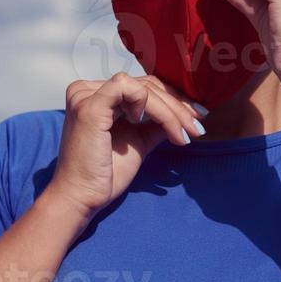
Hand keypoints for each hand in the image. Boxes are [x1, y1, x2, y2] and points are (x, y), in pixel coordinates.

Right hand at [46, 73, 206, 219]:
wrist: (83, 197)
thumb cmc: (105, 173)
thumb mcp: (138, 142)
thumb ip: (155, 124)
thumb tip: (186, 113)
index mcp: (96, 95)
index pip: (142, 86)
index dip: (173, 100)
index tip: (196, 119)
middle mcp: (87, 89)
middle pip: (146, 84)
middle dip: (177, 106)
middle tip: (197, 127)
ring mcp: (86, 95)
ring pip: (143, 87)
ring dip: (171, 110)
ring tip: (185, 134)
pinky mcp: (90, 106)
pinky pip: (132, 91)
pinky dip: (153, 107)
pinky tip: (160, 126)